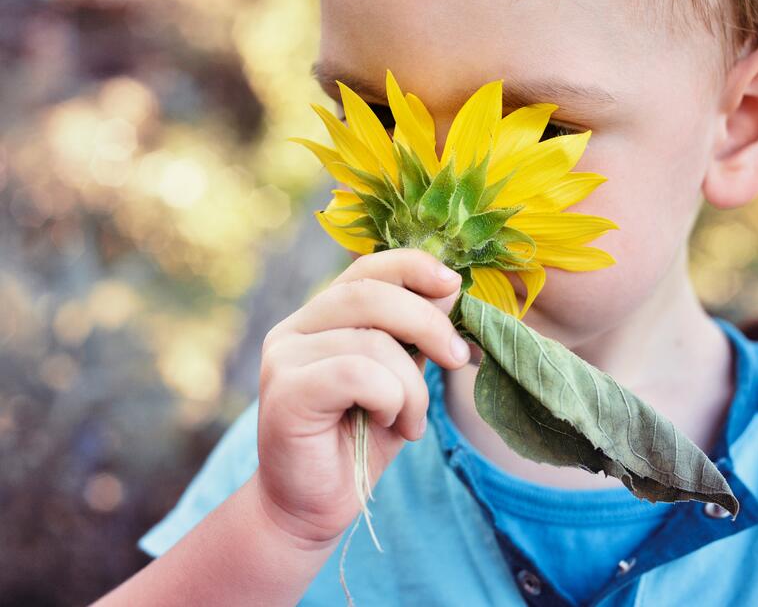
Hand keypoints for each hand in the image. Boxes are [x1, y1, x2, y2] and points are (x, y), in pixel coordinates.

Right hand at [252, 248, 470, 546]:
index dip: (412, 267)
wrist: (314, 505)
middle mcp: (295, 327)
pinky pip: (357, 373)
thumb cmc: (361, 438)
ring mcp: (284, 357)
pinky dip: (390, 398)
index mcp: (321, 316)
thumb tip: (447, 290)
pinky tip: (389, 424)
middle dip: (427, 322)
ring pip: (372, 340)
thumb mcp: (400, 378)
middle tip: (457, 358)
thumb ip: (414, 337)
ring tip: (411, 419)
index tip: (453, 284)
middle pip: (370, 294)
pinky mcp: (285, 392)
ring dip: (412, 384)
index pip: (366, 269)